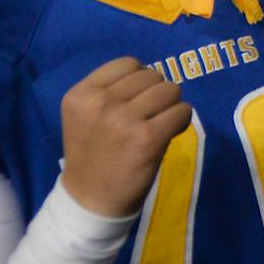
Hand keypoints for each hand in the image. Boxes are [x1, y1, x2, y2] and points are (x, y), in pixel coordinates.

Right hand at [59, 58, 190, 216]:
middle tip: (149, 116)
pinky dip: (181, 120)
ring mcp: (123, 119)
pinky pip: (182, 111)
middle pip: (152, 75)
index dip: (140, 79)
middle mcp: (99, 103)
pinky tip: (168, 133)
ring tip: (158, 124)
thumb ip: (110, 91)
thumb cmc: (93, 155)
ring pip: (170, 90)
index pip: (128, 63)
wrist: (91, 200)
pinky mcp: (148, 138)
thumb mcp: (86, 115)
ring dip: (171, 105)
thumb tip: (153, 76)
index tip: (137, 100)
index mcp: (81, 94)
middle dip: (157, 93)